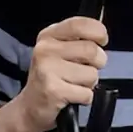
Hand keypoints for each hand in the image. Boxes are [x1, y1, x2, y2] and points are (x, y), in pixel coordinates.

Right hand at [16, 17, 108, 131]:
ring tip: (74, 84)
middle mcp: (45, 49)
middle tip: (86, 69)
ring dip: (89, 83)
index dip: (98, 31)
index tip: (102, 40)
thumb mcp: (59, 50)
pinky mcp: (53, 91)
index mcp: (49, 35)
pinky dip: (84, 98)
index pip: (79, 24)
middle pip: (91, 50)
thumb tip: (102, 35)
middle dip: (98, 63)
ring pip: (92, 74)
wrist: (30, 107)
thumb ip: (78, 40)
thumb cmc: (51, 76)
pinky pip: (87, 94)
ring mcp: (48, 70)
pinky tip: (71, 97)